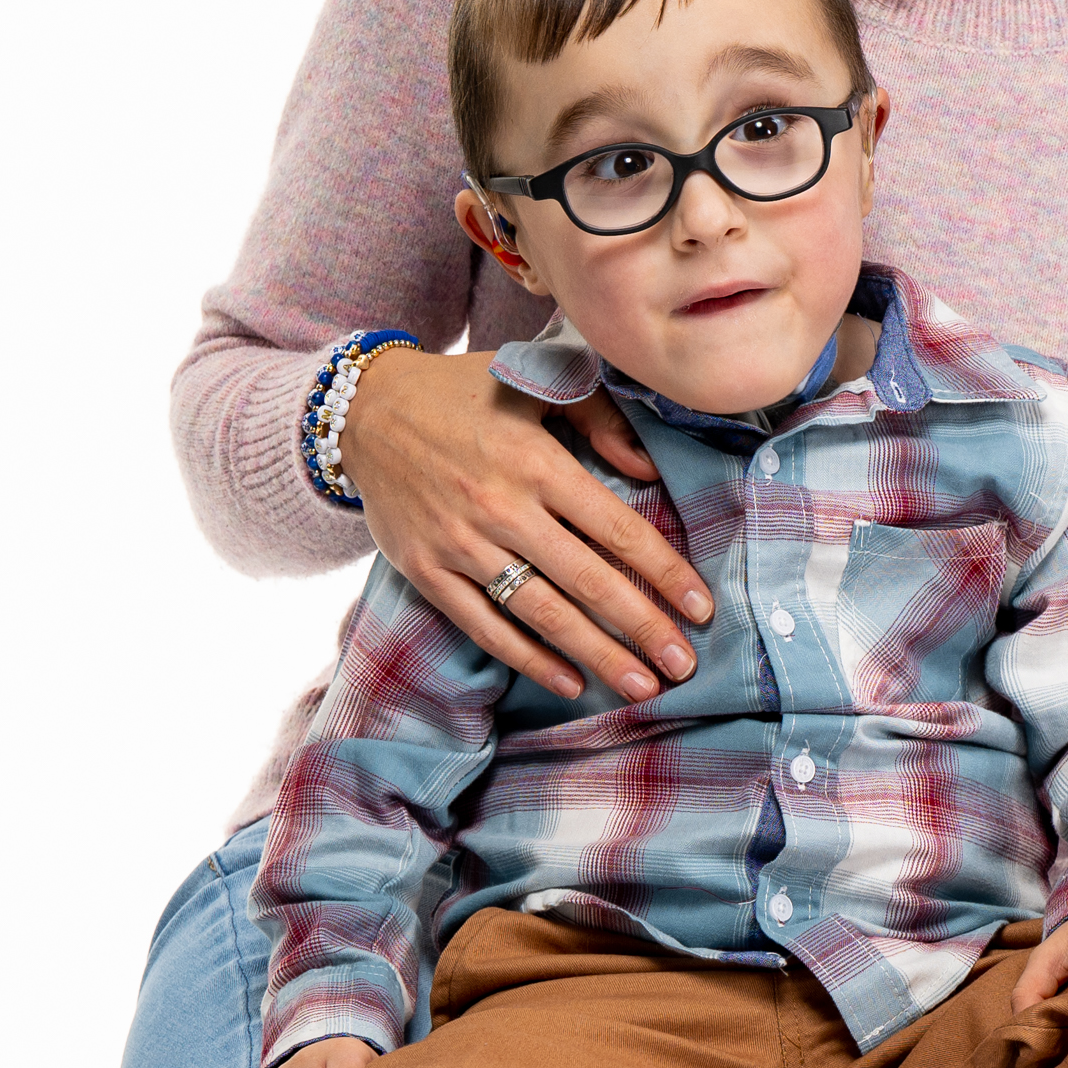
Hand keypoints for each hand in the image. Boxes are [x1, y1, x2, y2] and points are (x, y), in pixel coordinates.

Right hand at [340, 343, 707, 703]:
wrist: (366, 410)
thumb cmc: (465, 393)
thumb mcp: (536, 382)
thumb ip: (599, 418)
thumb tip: (649, 466)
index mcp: (537, 461)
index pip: (617, 528)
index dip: (664, 571)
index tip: (701, 607)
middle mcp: (501, 508)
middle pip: (588, 581)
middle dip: (643, 627)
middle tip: (684, 664)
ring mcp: (461, 545)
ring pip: (542, 613)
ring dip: (597, 655)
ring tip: (643, 685)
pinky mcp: (427, 572)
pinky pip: (485, 627)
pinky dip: (529, 660)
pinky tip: (571, 683)